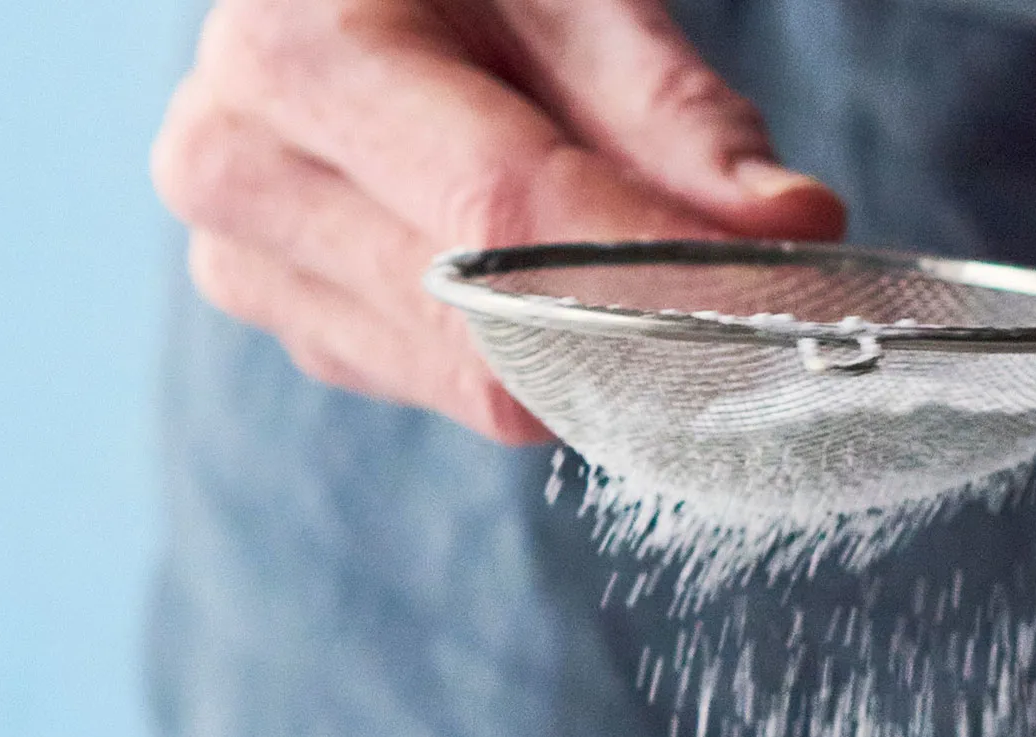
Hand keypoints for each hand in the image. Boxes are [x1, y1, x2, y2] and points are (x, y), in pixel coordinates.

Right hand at [152, 0, 845, 442]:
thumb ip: (675, 114)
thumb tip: (794, 232)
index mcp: (299, 47)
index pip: (500, 206)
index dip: (646, 269)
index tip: (775, 308)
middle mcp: (241, 167)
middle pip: (483, 325)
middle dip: (639, 330)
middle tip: (762, 317)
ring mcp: (249, 266)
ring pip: (472, 386)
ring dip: (589, 354)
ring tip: (645, 268)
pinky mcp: (293, 329)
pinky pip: (447, 391)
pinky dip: (528, 355)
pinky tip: (540, 277)